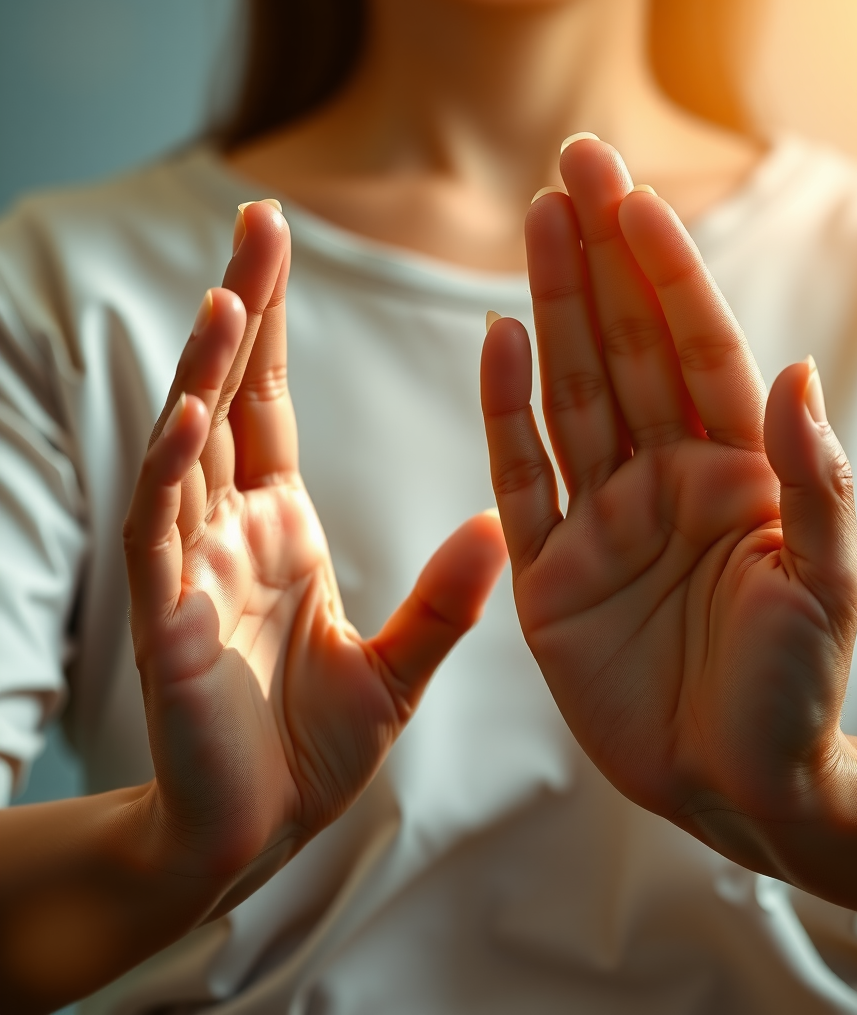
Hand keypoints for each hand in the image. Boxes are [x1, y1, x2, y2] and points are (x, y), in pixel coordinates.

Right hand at [124, 200, 505, 895]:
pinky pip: (163, 532)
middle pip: (231, 401)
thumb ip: (443, 600)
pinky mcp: (168, 623)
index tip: (280, 243)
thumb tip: (496, 525)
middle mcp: (229, 532)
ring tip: (227, 296)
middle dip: (242, 311)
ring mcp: (193, 570)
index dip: (274, 326)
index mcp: (277, 528)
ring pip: (191, 451)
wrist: (255, 833)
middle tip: (258, 220)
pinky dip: (172, 473)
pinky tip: (191, 413)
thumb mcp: (398, 666)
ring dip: (205, 374)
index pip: (270, 405)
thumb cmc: (312, 747)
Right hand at [481, 140, 856, 872]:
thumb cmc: (796, 689)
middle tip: (572, 171)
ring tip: (538, 227)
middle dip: (601, 261)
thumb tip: (798, 374)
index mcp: (735, 471)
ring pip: (570, 397)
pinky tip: (501, 343)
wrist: (736, 784)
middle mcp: (662, 479)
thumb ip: (813, 480)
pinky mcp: (549, 571)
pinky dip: (506, 414)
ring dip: (554, 311)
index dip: (667, 274)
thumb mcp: (825, 583)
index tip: (634, 198)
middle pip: (625, 352)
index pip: (697, 351)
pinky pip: (522, 479)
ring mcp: (602, 520)